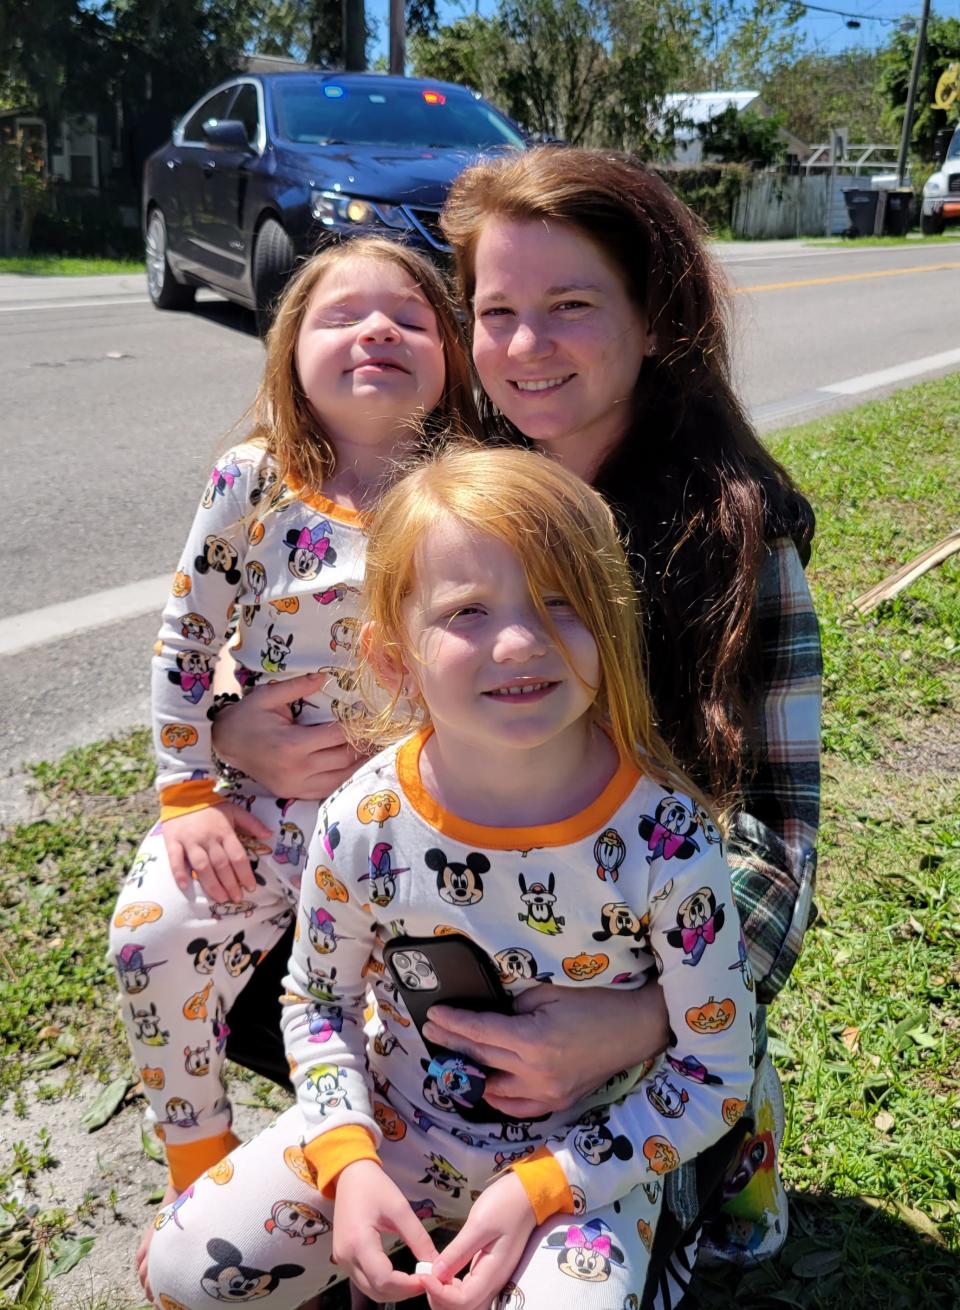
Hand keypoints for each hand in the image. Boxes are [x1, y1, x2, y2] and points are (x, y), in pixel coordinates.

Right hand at [163, 803, 271, 903]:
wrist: (183, 794)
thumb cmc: (211, 806)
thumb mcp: (234, 810)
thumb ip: (252, 823)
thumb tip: (269, 835)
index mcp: (224, 831)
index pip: (238, 856)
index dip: (245, 874)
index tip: (250, 888)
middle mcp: (208, 838)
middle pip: (221, 865)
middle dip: (230, 884)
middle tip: (236, 899)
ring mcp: (190, 841)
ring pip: (202, 866)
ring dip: (211, 884)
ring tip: (220, 898)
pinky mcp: (173, 842)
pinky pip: (176, 860)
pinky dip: (180, 873)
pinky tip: (186, 886)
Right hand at [211, 671, 366, 799]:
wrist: (225, 744)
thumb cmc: (247, 717)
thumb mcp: (267, 697)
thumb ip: (296, 687)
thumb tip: (323, 678)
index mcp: (292, 744)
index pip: (336, 736)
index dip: (357, 728)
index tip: (373, 719)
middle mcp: (297, 769)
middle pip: (343, 758)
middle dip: (364, 747)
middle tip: (383, 736)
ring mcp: (296, 785)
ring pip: (340, 778)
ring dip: (360, 766)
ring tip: (377, 752)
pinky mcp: (294, 793)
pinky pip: (327, 790)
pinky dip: (344, 780)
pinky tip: (357, 769)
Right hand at [333, 1160, 438, 1301]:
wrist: (349, 1175)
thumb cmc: (375, 1186)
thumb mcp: (400, 1209)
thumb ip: (418, 1238)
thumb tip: (436, 1264)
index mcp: (359, 1242)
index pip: (384, 1280)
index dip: (408, 1286)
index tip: (430, 1278)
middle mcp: (346, 1257)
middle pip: (376, 1291)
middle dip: (403, 1292)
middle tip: (426, 1280)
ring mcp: (341, 1260)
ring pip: (369, 1290)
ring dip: (394, 1291)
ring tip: (416, 1278)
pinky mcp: (342, 1259)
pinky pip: (364, 1280)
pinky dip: (383, 1284)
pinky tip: (399, 1275)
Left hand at [422, 1171, 534, 1309]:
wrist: (527, 1193)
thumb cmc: (506, 1204)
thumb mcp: (479, 1224)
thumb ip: (458, 1251)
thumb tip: (436, 1274)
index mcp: (493, 1273)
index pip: (462, 1302)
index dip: (439, 1293)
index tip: (424, 1275)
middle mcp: (493, 1282)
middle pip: (464, 1309)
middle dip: (440, 1299)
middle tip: (427, 1275)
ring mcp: (492, 1277)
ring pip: (466, 1304)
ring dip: (446, 1296)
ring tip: (432, 1274)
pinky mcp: (488, 1270)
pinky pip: (469, 1291)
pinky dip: (452, 1289)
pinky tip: (444, 1273)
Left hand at [423, 982, 669, 1117]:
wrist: (635, 1028)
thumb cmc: (595, 1004)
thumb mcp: (550, 994)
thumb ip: (516, 1007)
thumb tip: (494, 1015)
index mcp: (533, 1040)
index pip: (481, 1033)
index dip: (454, 1023)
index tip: (434, 1016)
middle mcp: (535, 1072)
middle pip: (482, 1058)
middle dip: (454, 1043)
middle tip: (432, 1031)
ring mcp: (547, 1093)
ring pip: (494, 1088)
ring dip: (472, 1072)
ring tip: (454, 1055)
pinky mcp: (558, 1102)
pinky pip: (517, 1108)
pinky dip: (497, 1097)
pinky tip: (485, 1085)